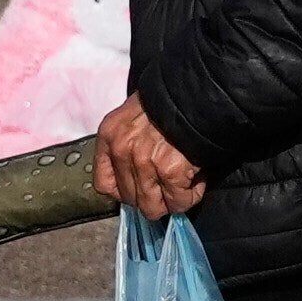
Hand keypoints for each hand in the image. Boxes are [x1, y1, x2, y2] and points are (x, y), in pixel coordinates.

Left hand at [95, 97, 205, 222]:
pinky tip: (197, 179)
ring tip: (184, 183)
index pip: (104, 183)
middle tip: (168, 184)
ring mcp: (144, 162)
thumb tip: (137, 176)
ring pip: (152, 208)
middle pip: (130, 200)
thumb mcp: (134, 114)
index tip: (139, 188)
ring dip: (171, 199)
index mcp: (110, 134)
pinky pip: (178, 202)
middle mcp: (122, 150)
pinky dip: (190, 196)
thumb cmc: (171, 100)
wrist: (198, 92)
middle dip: (152, 196)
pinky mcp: (170, 171)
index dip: (124, 191)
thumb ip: (128, 143)